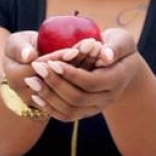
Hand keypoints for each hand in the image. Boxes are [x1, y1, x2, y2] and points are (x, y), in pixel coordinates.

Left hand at [24, 28, 139, 121]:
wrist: (123, 66)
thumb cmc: (119, 46)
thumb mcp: (122, 40)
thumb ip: (115, 46)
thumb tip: (106, 56)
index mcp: (116, 80)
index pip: (90, 82)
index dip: (70, 73)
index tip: (52, 61)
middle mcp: (107, 98)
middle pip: (77, 98)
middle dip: (55, 83)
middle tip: (37, 68)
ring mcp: (97, 107)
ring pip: (70, 110)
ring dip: (48, 96)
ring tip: (32, 80)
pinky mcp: (86, 111)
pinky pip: (67, 116)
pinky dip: (50, 107)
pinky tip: (36, 95)